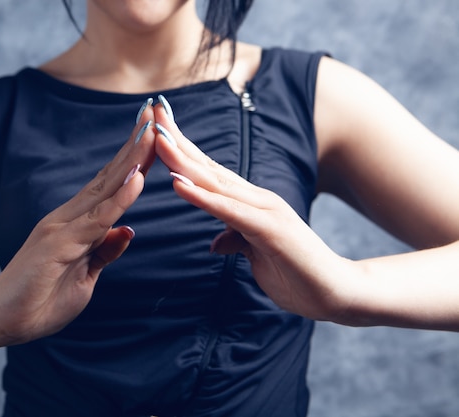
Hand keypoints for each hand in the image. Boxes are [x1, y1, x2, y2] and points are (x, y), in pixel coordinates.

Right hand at [0, 107, 156, 346]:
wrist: (0, 318)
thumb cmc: (40, 298)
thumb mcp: (85, 275)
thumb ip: (103, 251)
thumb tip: (127, 231)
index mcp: (77, 223)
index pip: (111, 184)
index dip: (134, 159)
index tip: (154, 133)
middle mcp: (70, 217)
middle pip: (110, 176)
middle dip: (135, 145)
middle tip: (156, 114)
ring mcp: (63, 227)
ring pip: (105, 188)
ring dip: (131, 160)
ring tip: (152, 132)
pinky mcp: (59, 243)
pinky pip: (96, 220)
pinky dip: (119, 199)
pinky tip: (137, 179)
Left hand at [152, 102, 355, 321]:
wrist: (335, 293)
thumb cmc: (296, 272)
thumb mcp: (255, 255)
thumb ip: (236, 240)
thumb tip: (216, 242)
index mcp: (249, 203)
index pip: (209, 171)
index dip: (182, 149)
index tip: (157, 128)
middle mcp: (255, 199)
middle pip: (208, 166)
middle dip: (178, 140)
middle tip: (151, 113)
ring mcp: (264, 211)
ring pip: (215, 182)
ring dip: (183, 160)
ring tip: (157, 139)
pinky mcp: (269, 230)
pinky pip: (228, 211)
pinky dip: (202, 197)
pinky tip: (179, 183)